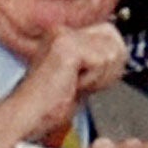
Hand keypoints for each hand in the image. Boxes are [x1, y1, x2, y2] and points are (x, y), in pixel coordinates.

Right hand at [0, 23, 127, 147]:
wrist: (28, 117)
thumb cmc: (48, 104)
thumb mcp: (80, 75)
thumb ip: (97, 58)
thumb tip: (119, 51)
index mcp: (64, 34)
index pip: (110, 34)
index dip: (108, 62)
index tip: (86, 79)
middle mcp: (63, 30)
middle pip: (115, 40)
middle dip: (106, 69)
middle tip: (81, 83)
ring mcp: (64, 36)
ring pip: (111, 52)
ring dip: (98, 77)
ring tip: (75, 84)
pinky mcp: (67, 47)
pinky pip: (102, 62)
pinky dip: (93, 80)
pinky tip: (73, 85)